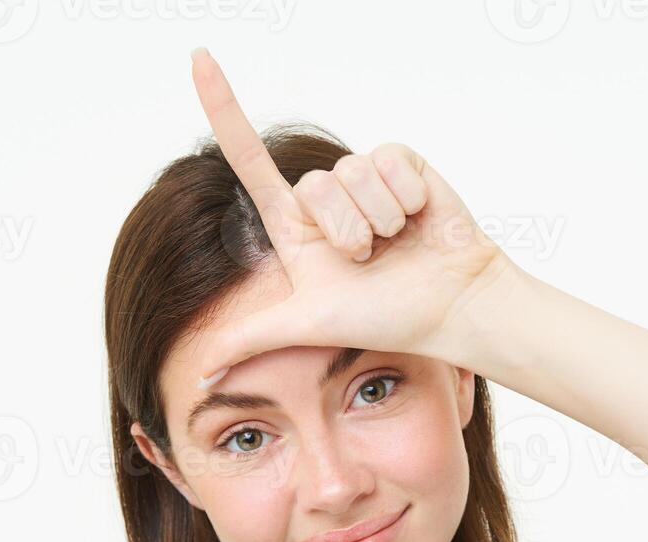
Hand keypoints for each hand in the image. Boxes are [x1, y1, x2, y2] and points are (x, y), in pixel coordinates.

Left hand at [188, 46, 512, 388]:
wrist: (450, 307)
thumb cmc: (384, 318)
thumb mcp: (306, 326)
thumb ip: (248, 342)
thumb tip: (197, 378)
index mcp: (295, 227)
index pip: (248, 160)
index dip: (222, 108)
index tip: (197, 57)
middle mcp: (325, 197)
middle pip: (312, 184)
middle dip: (344, 231)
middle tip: (369, 260)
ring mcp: (364, 177)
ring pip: (350, 173)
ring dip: (376, 218)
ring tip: (396, 244)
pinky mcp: (401, 162)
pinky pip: (387, 159)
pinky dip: (404, 197)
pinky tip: (418, 219)